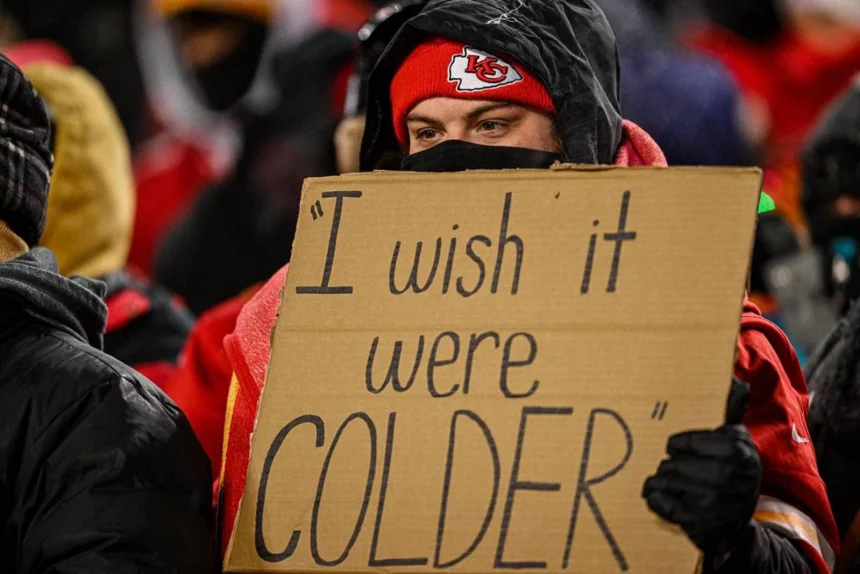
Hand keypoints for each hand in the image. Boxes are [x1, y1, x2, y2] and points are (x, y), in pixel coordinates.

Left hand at [642, 425, 761, 555]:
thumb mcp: (739, 445)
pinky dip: (654, 498)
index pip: (687, 442)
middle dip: (670, 465)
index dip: (677, 445)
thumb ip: (732, 414)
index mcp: (739, 452)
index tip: (677, 449)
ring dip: (660, 481)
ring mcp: (714, 501)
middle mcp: (728, 476)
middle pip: (672, 462)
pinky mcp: (699, 522)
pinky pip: (660, 502)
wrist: (735, 526)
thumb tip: (735, 383)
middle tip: (676, 470)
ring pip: (664, 479)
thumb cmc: (731, 476)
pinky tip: (658, 496)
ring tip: (668, 483)